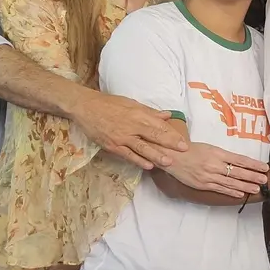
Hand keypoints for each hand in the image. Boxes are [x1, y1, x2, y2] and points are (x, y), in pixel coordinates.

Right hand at [72, 92, 188, 168]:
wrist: (85, 107)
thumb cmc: (109, 103)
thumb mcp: (131, 103)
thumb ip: (150, 112)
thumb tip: (167, 116)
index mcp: (138, 114)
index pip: (159, 125)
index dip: (172, 133)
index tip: (183, 140)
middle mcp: (131, 126)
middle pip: (153, 136)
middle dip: (169, 144)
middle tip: (183, 150)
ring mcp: (122, 137)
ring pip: (142, 148)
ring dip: (156, 155)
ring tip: (169, 162)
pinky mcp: (112, 145)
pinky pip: (127, 155)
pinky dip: (138, 160)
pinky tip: (148, 166)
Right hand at [163, 142, 268, 197]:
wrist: (172, 156)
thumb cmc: (191, 149)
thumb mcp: (210, 147)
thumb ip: (223, 155)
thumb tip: (239, 162)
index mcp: (218, 153)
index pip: (240, 160)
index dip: (253, 164)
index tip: (264, 167)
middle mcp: (215, 165)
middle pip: (238, 172)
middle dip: (253, 176)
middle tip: (265, 179)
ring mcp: (209, 176)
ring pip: (231, 182)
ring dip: (245, 186)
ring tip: (256, 188)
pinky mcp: (203, 184)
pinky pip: (220, 189)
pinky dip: (231, 192)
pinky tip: (240, 194)